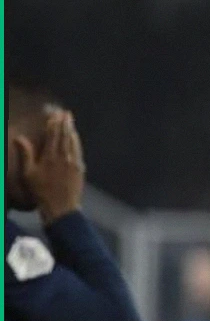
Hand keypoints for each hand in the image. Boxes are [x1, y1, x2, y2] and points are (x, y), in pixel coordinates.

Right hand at [14, 109, 84, 223]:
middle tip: (66, 113)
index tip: (55, 114)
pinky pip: (78, 150)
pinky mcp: (80, 168)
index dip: (54, 124)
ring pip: (73, 141)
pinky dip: (76, 141)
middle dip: (65, 123)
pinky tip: (75, 137)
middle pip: (65, 135)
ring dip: (72, 129)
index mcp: (50, 157)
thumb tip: (19, 138)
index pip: (53, 135)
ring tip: (70, 120)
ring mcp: (74, 162)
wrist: (61, 207)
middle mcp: (64, 157)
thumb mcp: (29, 174)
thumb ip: (26, 154)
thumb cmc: (41, 191)